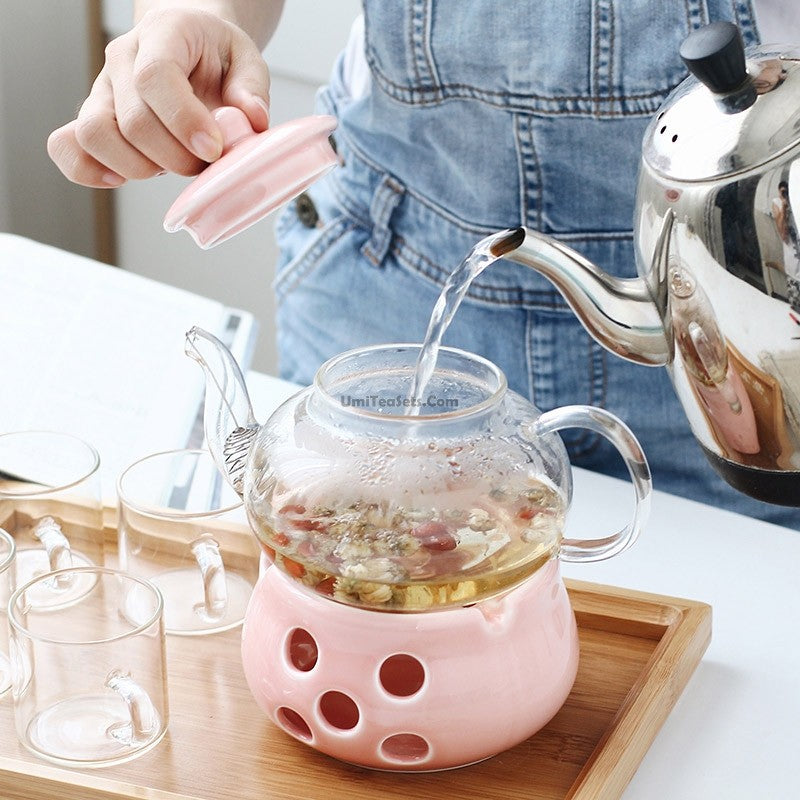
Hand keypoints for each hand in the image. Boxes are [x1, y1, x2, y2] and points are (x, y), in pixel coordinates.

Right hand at [47, 8, 269, 187]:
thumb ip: (251, 88)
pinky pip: (68, 147)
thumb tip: (251, 119)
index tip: (213, 148)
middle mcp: (123, 58)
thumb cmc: (216, 57)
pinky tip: (121, 179)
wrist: (191, 49)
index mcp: (163, 33)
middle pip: (133, 120)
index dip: (184, 120)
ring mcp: (102, 89)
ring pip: (95, 135)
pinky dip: (87, 171)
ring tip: (173, 165)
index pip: (156, 76)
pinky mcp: (93, 118)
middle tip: (206, 161)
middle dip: (176, 157)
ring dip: (139, 168)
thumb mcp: (246, 60)